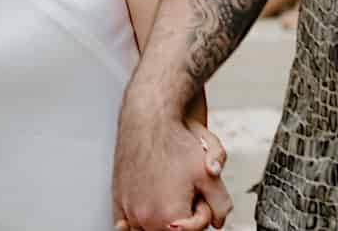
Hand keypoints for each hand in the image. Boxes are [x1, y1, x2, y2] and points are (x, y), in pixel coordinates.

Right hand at [113, 100, 231, 230]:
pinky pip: (124, 225)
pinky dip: (134, 222)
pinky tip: (146, 210)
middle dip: (181, 217)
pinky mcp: (117, 199)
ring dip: (159, 220)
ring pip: (147, 230)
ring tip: (168, 197)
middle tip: (185, 193)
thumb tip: (218, 220)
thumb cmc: (175, 142)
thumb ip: (220, 204)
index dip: (201, 213)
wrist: (149, 118)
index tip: (200, 198)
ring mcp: (129, 210)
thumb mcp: (210, 174)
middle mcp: (146, 218)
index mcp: (170, 217)